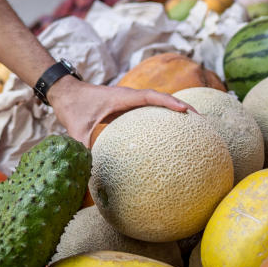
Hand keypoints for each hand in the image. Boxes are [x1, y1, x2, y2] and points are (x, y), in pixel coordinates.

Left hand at [46, 76, 191, 146]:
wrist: (64, 92)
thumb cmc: (72, 107)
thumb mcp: (76, 130)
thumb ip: (83, 150)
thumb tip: (90, 174)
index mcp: (121, 98)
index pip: (150, 97)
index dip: (169, 102)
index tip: (186, 112)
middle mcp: (129, 96)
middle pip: (161, 98)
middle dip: (182, 107)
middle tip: (202, 122)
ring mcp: (129, 100)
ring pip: (158, 102)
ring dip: (175, 110)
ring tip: (195, 128)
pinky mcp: (127, 106)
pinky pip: (150, 109)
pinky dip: (163, 116)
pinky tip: (169, 134)